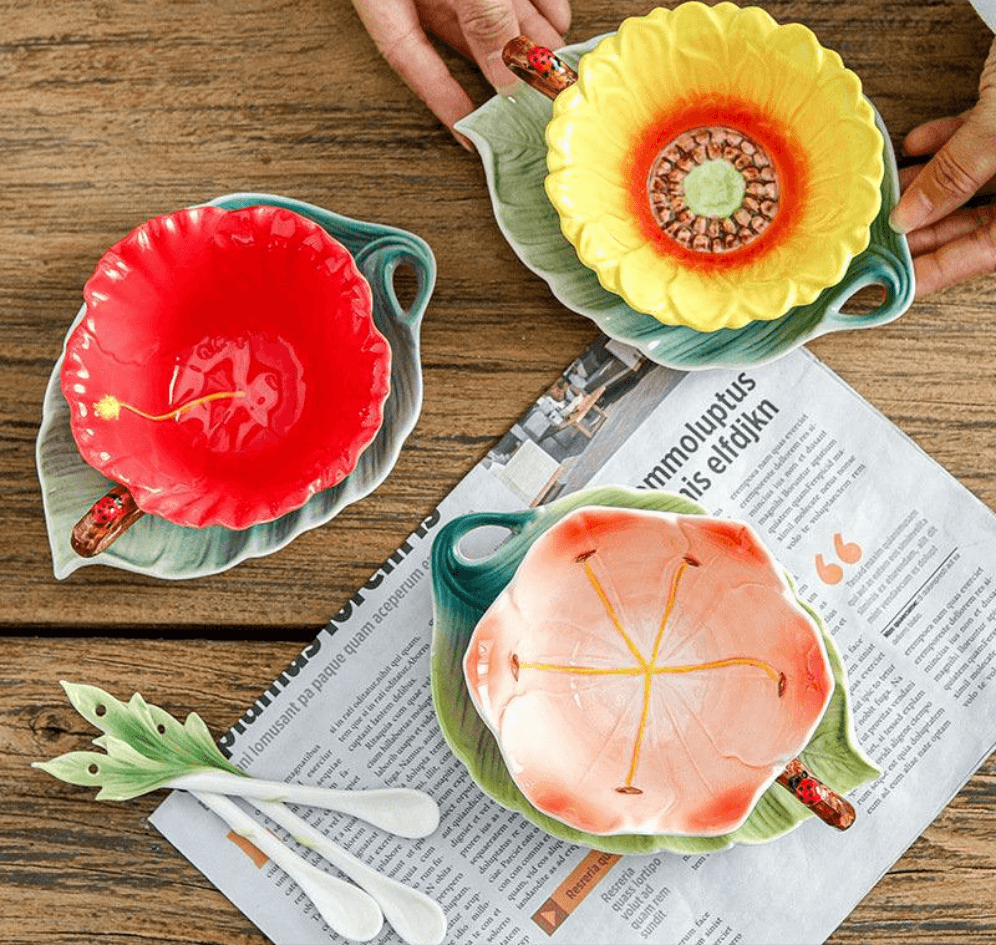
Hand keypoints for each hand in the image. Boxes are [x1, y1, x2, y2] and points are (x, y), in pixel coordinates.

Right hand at [352, 0, 569, 138]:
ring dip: (525, 31)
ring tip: (554, 58)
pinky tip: (556, 15)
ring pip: (485, 3)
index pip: (408, 57)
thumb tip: (506, 74)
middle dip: (501, 62)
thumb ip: (481, 17)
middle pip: (457, 32)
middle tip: (533, 92)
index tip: (467, 134)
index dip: (440, 98)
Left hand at [890, 38, 995, 294]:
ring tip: (884, 195)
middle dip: (923, 227)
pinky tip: (915, 145)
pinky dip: (948, 145)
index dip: (936, 271)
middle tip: (876, 239)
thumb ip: (955, 176)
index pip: (983, 254)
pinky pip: (983, 143)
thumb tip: (910, 216)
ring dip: (927, 187)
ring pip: (975, 184)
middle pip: (977, 223)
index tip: (893, 285)